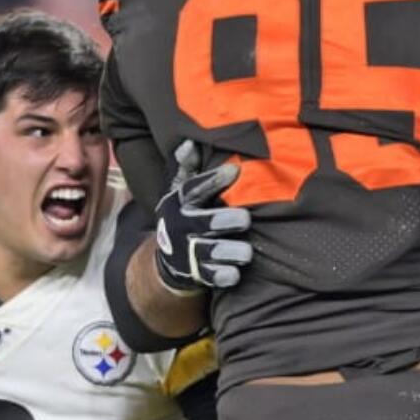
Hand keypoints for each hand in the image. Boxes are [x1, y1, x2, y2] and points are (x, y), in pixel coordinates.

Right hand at [154, 140, 252, 292]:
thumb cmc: (187, 215)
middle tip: (245, 219)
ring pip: (208, 252)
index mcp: (178, 202)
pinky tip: (235, 273)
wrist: (172, 260)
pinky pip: (211, 277)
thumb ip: (188, 168)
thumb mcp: (182, 191)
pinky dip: (224, 276)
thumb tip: (190, 142)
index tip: (235, 171)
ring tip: (246, 252)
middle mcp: (180, 227)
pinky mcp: (197, 274)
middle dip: (223, 220)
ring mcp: (188, 252)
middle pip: (202, 223)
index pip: (193, 188)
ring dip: (228, 252)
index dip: (212, 180)